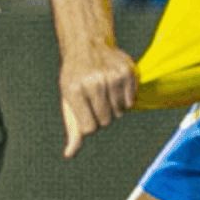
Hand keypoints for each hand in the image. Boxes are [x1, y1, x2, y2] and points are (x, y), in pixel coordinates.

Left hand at [58, 41, 138, 157]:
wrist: (87, 45)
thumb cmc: (75, 78)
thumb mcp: (68, 100)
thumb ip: (72, 128)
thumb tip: (69, 154)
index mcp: (75, 90)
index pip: (89, 129)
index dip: (88, 123)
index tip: (84, 109)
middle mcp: (93, 82)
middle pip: (105, 122)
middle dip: (101, 115)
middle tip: (94, 98)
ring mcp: (112, 76)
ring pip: (120, 112)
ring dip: (113, 107)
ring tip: (104, 90)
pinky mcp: (128, 72)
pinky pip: (131, 101)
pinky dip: (124, 98)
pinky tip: (114, 85)